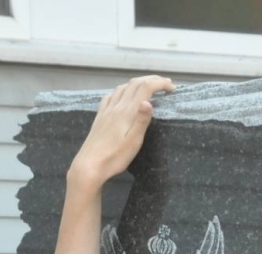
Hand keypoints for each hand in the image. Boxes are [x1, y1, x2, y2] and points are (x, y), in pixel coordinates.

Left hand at [67, 75, 174, 190]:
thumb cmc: (114, 158)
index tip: (172, 88)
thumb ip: (141, 121)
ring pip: (122, 87)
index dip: (160, 84)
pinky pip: (111, 96)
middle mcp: (116, 107)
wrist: (89, 165)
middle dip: (151, 79)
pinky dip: (121, 90)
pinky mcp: (100, 117)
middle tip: (165, 83)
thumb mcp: (133, 142)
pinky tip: (122, 95)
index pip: (145, 89)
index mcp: (127, 112)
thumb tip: (148, 101)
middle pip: (134, 84)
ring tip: (148, 86)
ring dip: (137, 83)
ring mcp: (106, 110)